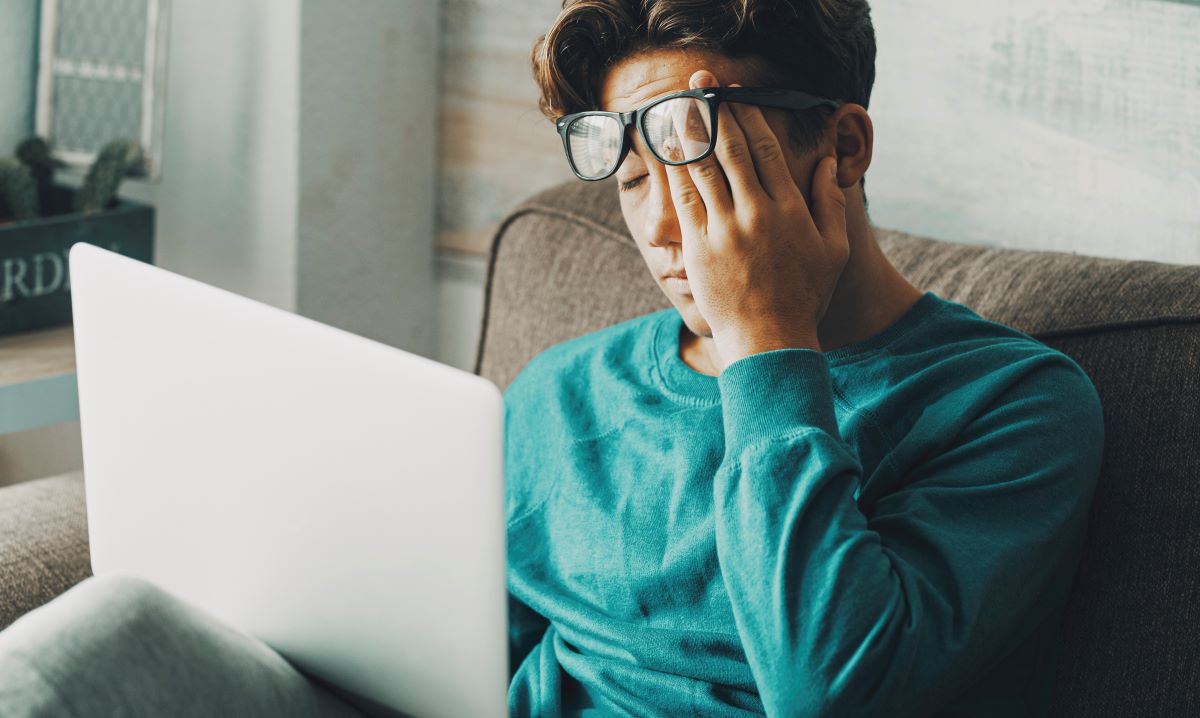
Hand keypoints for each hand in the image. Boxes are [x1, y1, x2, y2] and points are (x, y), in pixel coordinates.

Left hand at [663, 70, 850, 365]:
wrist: (769, 340)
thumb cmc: (804, 297)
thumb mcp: (833, 249)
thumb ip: (830, 202)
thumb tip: (826, 162)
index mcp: (790, 207)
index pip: (764, 148)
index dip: (746, 117)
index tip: (734, 96)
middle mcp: (756, 212)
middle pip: (730, 148)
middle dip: (714, 111)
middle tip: (700, 84)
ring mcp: (725, 229)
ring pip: (702, 167)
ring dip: (688, 131)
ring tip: (676, 104)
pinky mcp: (699, 247)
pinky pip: (683, 198)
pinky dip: (674, 170)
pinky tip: (665, 149)